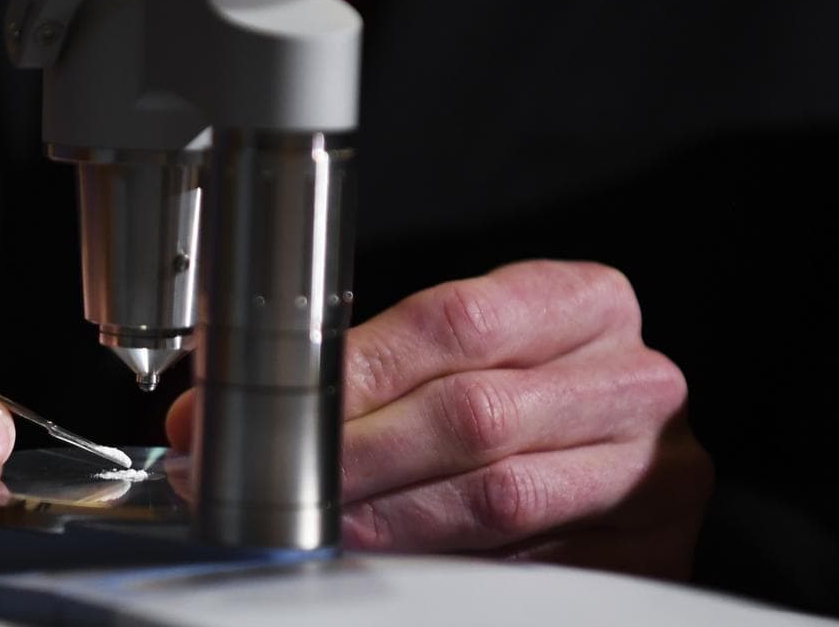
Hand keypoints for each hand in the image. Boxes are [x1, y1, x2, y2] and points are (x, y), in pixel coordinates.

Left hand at [168, 260, 709, 578]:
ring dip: (387, 517)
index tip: (280, 406)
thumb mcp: (473, 345)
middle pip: (475, 413)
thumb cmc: (529, 380)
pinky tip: (386, 560)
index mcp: (587, 302)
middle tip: (276, 479)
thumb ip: (370, 366)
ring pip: (500, 497)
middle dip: (356, 453)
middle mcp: (633, 380)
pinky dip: (444, 565)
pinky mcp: (647, 549)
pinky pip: (531, 566)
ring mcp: (651, 469)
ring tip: (317, 522)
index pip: (457, 321)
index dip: (358, 369)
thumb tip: (217, 413)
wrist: (619, 436)